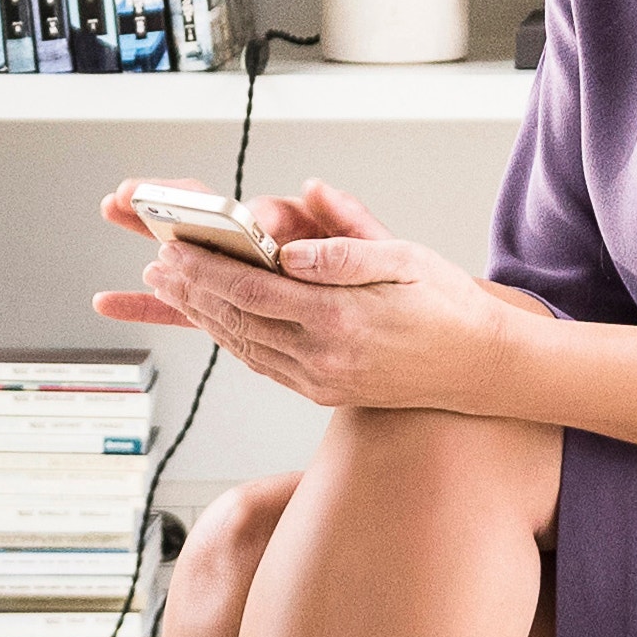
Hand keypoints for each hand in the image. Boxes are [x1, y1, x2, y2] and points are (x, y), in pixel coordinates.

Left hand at [93, 182, 510, 412]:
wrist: (481, 368)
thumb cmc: (447, 305)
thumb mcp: (404, 259)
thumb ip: (343, 250)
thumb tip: (290, 244)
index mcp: (340, 317)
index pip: (251, 290)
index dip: (203, 271)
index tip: (171, 251)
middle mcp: (323, 355)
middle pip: (236, 319)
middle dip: (189, 292)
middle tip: (155, 267)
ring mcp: (321, 379)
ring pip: (243, 345)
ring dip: (203, 316)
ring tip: (172, 292)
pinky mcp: (323, 392)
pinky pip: (263, 363)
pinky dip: (232, 339)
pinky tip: (218, 322)